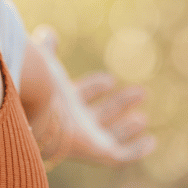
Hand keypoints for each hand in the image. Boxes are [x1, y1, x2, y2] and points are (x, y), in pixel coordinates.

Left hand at [30, 26, 154, 166]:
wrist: (36, 106)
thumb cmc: (39, 83)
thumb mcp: (45, 61)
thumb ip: (46, 49)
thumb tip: (47, 31)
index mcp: (60, 101)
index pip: (81, 95)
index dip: (96, 87)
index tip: (109, 80)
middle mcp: (73, 122)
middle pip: (99, 115)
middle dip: (119, 104)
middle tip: (141, 92)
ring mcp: (85, 138)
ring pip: (110, 136)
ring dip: (127, 128)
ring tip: (142, 118)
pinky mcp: (97, 151)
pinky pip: (120, 156)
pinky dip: (136, 151)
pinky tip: (150, 142)